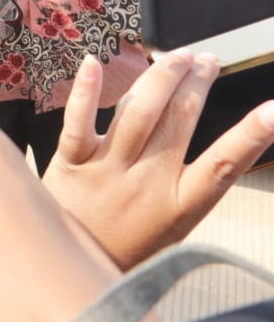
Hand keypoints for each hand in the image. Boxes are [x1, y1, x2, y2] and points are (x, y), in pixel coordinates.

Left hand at [44, 50, 273, 268]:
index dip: (251, 137)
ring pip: (137, 113)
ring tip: (175, 56)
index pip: (223, 166)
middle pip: (178, 122)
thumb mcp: (174, 219)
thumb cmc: (130, 238)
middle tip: (208, 59)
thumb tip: (208, 121)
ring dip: (160, 78)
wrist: (73, 264)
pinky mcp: (71, 162)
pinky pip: (78, 122)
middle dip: (197, 84)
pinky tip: (93, 62)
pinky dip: (86, 91)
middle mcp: (147, 184)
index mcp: (181, 204)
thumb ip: (190, 176)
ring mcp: (108, 171)